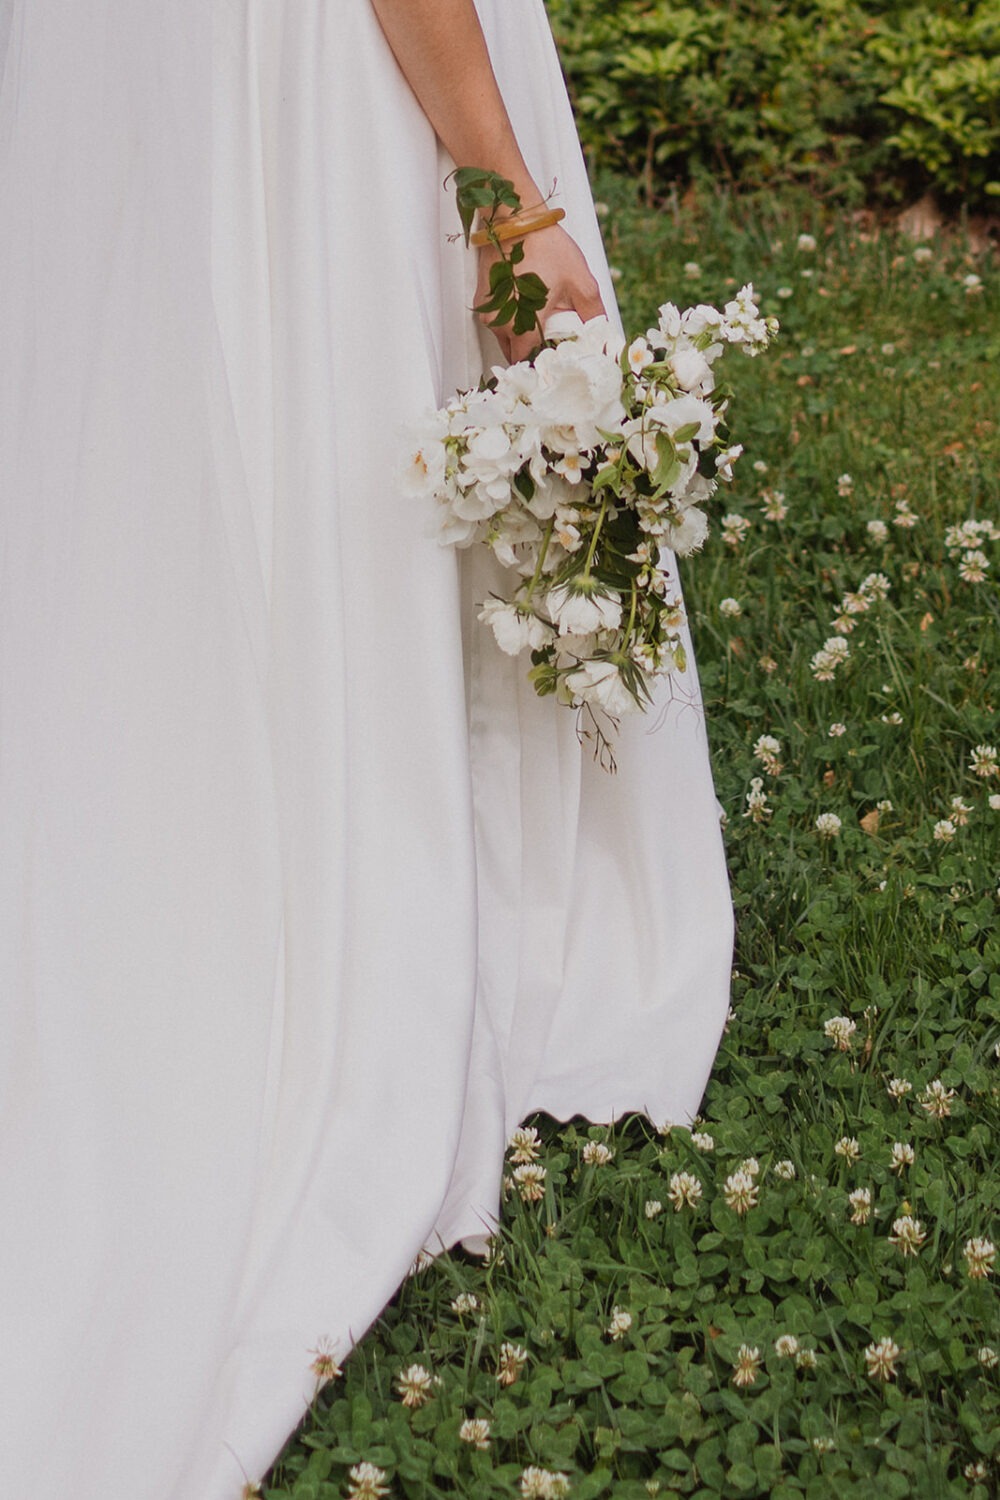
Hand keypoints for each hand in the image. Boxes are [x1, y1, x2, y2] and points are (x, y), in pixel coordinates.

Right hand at [474, 223, 605, 362]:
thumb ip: (593, 313)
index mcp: (523, 328)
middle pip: (516, 355)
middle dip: (532, 353)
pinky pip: (497, 321)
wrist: (513, 218)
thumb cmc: (546, 247)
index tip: (555, 362)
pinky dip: (509, 320)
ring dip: (520, 337)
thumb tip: (603, 334)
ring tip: (540, 321)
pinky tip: (525, 305)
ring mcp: (489, 313)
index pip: (529, 364)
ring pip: (505, 339)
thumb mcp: (580, 281)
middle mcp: (501, 326)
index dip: (542, 366)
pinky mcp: (482, 300)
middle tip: (551, 342)